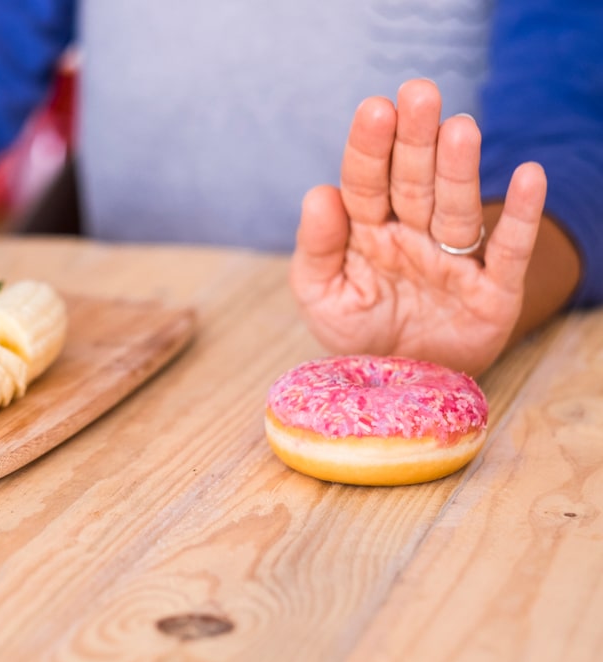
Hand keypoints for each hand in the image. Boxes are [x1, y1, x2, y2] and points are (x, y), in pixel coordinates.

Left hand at [290, 78, 546, 376]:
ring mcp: (452, 259)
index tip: (375, 109)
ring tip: (460, 128)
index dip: (369, 147)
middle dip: (415, 140)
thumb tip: (319, 194)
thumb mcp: (323, 297)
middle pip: (413, 181)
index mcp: (366, 230)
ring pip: (454, 206)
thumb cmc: (360, 331)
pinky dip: (518, 217)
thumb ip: (317, 249)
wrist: (403, 383)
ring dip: (458, 168)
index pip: (365, 182)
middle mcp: (411, 234)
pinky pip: (506, 251)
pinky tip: (528, 177)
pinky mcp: (491, 291)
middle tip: (419, 93)